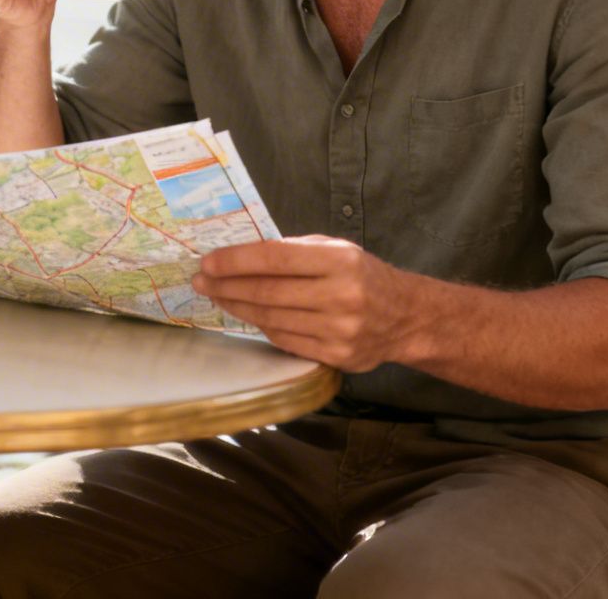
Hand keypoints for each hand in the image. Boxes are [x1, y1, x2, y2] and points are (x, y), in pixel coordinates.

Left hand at [194, 236, 413, 371]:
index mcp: (340, 261)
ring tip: (217, 297)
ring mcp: (339, 330)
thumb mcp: (336, 250)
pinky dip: (261, 326)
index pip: (275, 258)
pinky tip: (247, 315)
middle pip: (268, 292)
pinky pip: (284, 340)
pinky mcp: (336, 356)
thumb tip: (241, 254)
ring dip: (237, 308)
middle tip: (201, 281)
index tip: (208, 262)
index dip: (236, 261)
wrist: (406, 318)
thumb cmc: (363, 276)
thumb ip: (294, 250)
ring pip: (272, 319)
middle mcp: (341, 296)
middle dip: (227, 286)